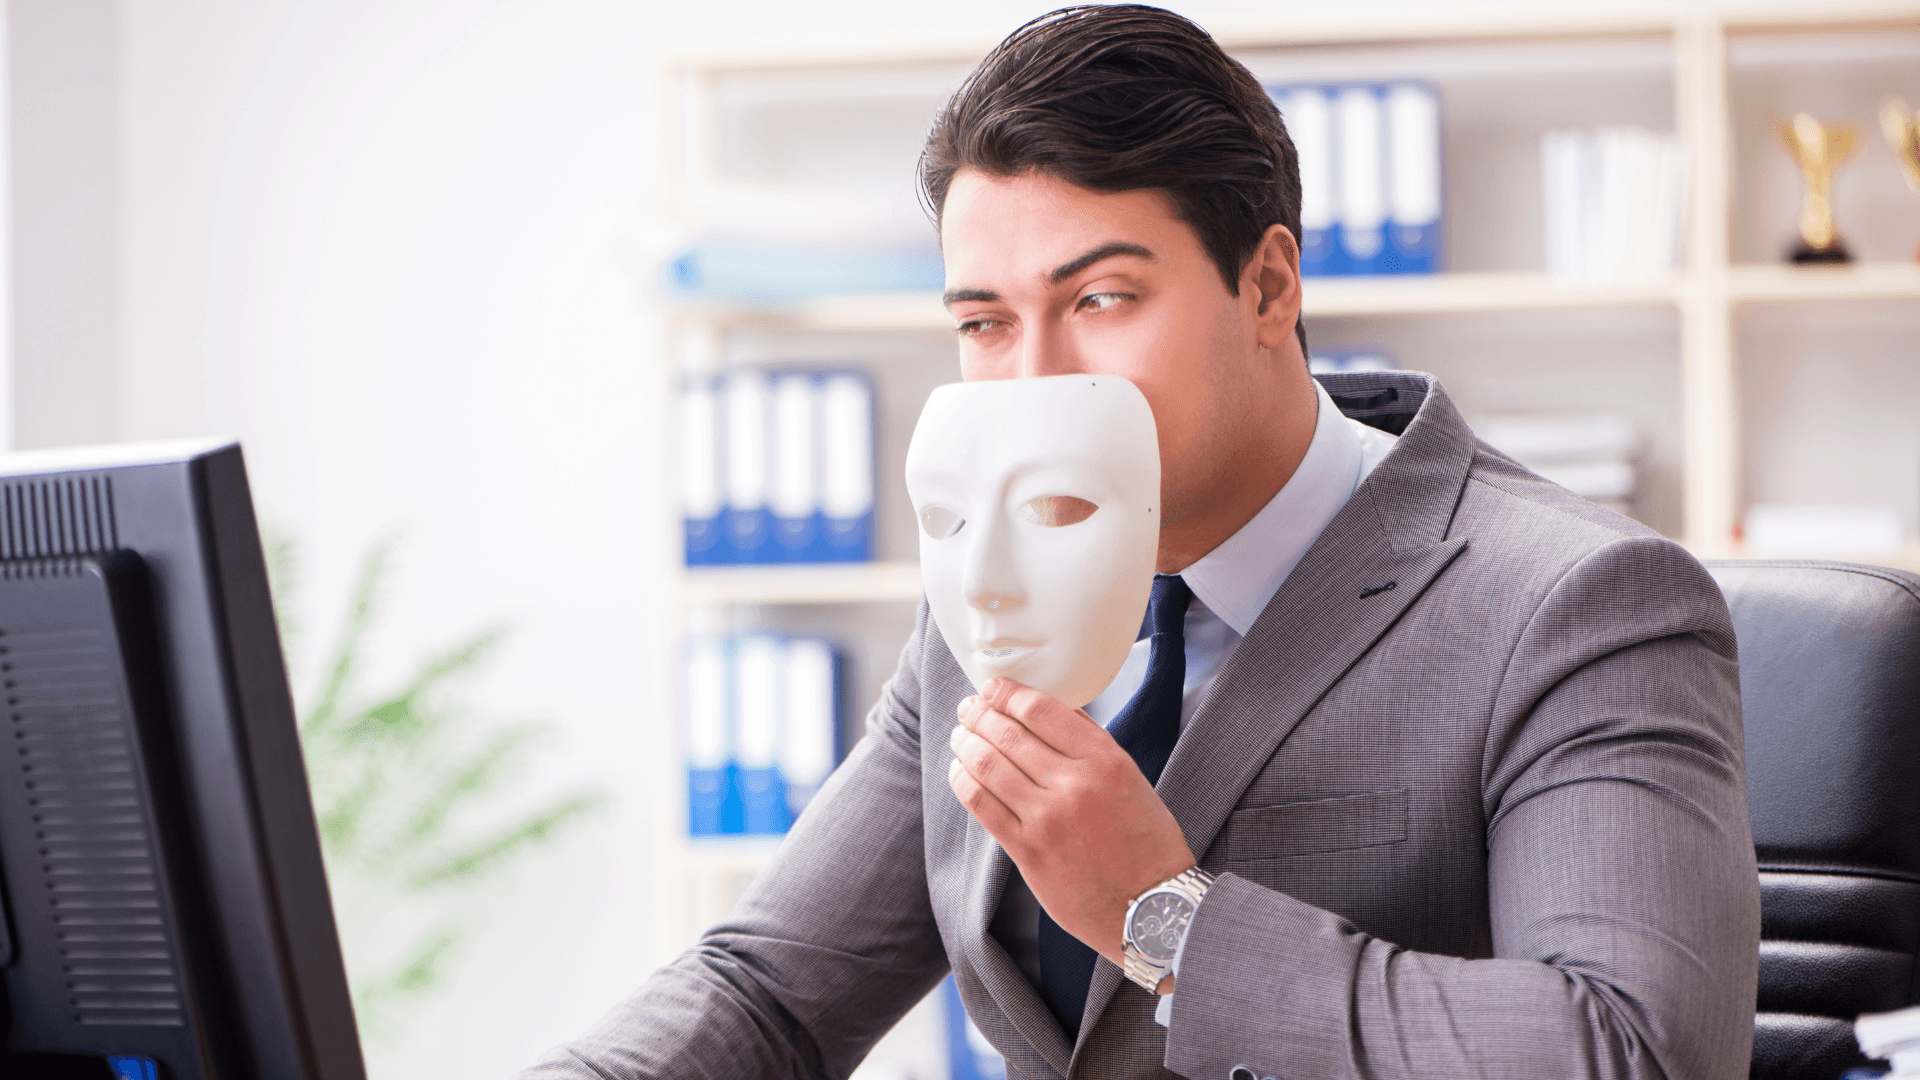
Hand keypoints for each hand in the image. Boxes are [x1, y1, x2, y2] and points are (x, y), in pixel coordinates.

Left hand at [947, 677, 1194, 967]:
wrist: (1152, 908)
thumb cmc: (1146, 842)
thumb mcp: (1131, 779)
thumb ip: (1091, 743)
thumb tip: (1050, 709)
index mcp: (1104, 760)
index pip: (1040, 709)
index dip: (1007, 693)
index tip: (993, 688)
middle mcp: (1074, 784)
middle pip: (1008, 733)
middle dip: (979, 714)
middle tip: (969, 708)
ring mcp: (1047, 819)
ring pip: (988, 765)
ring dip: (966, 743)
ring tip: (960, 736)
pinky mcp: (1028, 851)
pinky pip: (982, 805)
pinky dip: (964, 781)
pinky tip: (960, 772)